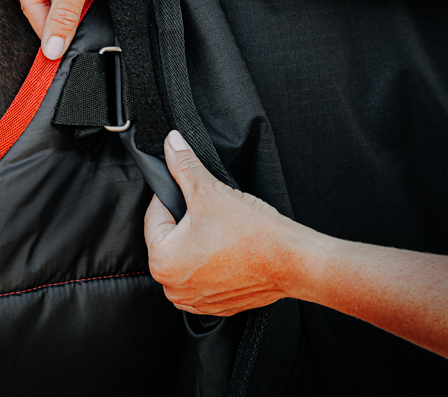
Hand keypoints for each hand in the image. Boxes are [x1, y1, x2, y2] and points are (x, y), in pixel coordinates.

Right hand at [9, 0, 145, 58]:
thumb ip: (63, 16)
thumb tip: (51, 48)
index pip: (29, 2)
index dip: (45, 27)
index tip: (56, 51)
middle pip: (42, 2)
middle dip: (60, 17)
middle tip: (74, 33)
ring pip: (58, 0)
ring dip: (72, 9)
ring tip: (88, 4)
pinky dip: (80, 1)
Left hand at [144, 130, 313, 315]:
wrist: (293, 261)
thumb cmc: (252, 232)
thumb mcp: (209, 190)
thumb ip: (183, 165)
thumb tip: (171, 143)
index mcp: (162, 261)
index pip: (155, 215)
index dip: (174, 196)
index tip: (193, 193)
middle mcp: (173, 287)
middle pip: (169, 237)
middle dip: (185, 220)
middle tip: (211, 211)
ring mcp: (195, 300)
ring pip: (187, 256)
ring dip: (198, 241)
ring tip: (222, 230)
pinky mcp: (216, 304)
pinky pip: (204, 275)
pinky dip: (213, 262)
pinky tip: (230, 249)